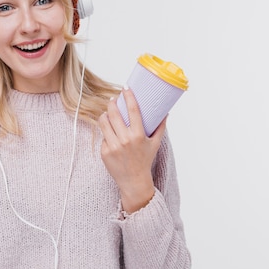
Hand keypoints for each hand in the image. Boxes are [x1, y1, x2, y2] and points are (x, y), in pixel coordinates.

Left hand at [98, 86, 166, 212]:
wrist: (134, 181)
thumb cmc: (145, 160)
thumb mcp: (155, 144)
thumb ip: (160, 128)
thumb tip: (166, 113)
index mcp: (138, 135)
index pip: (133, 110)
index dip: (129, 97)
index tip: (126, 88)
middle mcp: (124, 140)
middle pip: (114, 113)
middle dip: (112, 103)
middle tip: (114, 99)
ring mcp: (113, 146)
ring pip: (103, 122)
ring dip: (105, 114)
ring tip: (108, 112)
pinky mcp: (104, 152)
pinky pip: (103, 136)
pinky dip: (106, 133)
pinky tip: (110, 134)